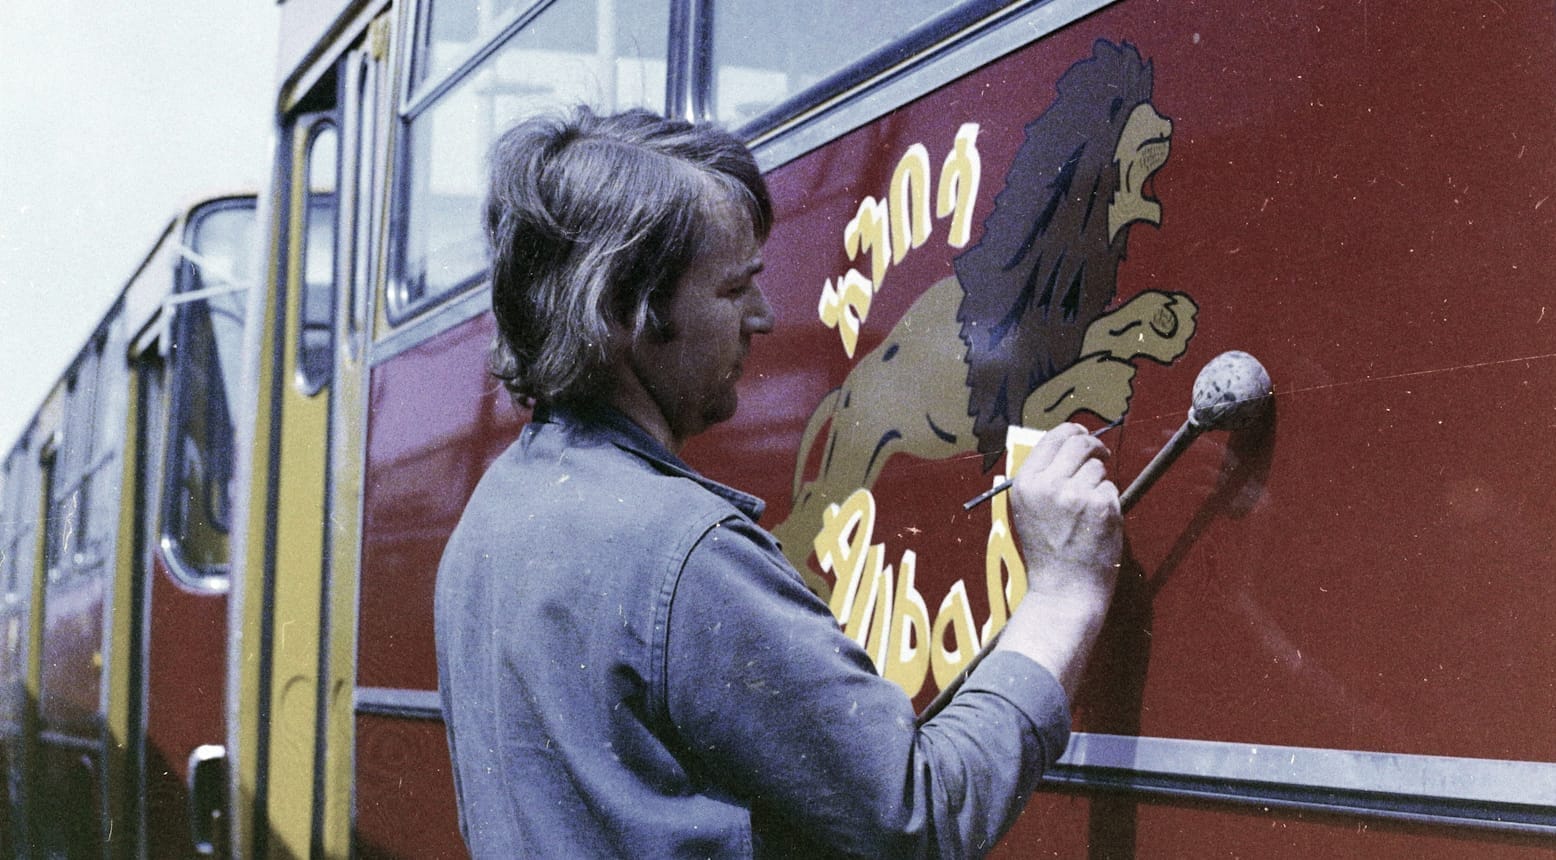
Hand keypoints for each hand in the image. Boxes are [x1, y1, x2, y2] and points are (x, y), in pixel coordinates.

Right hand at [998, 423, 1121, 696]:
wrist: (1062, 591)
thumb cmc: (1047, 553)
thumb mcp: (1028, 510)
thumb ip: (1042, 478)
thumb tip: (1067, 445)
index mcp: (1025, 483)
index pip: (1053, 437)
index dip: (1073, 432)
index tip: (1083, 437)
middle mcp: (1047, 484)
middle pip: (1080, 443)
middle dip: (1095, 447)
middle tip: (1102, 456)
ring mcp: (1075, 494)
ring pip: (1098, 468)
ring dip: (1100, 483)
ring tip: (1088, 512)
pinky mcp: (1101, 506)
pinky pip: (1112, 489)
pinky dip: (1109, 503)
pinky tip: (1097, 525)